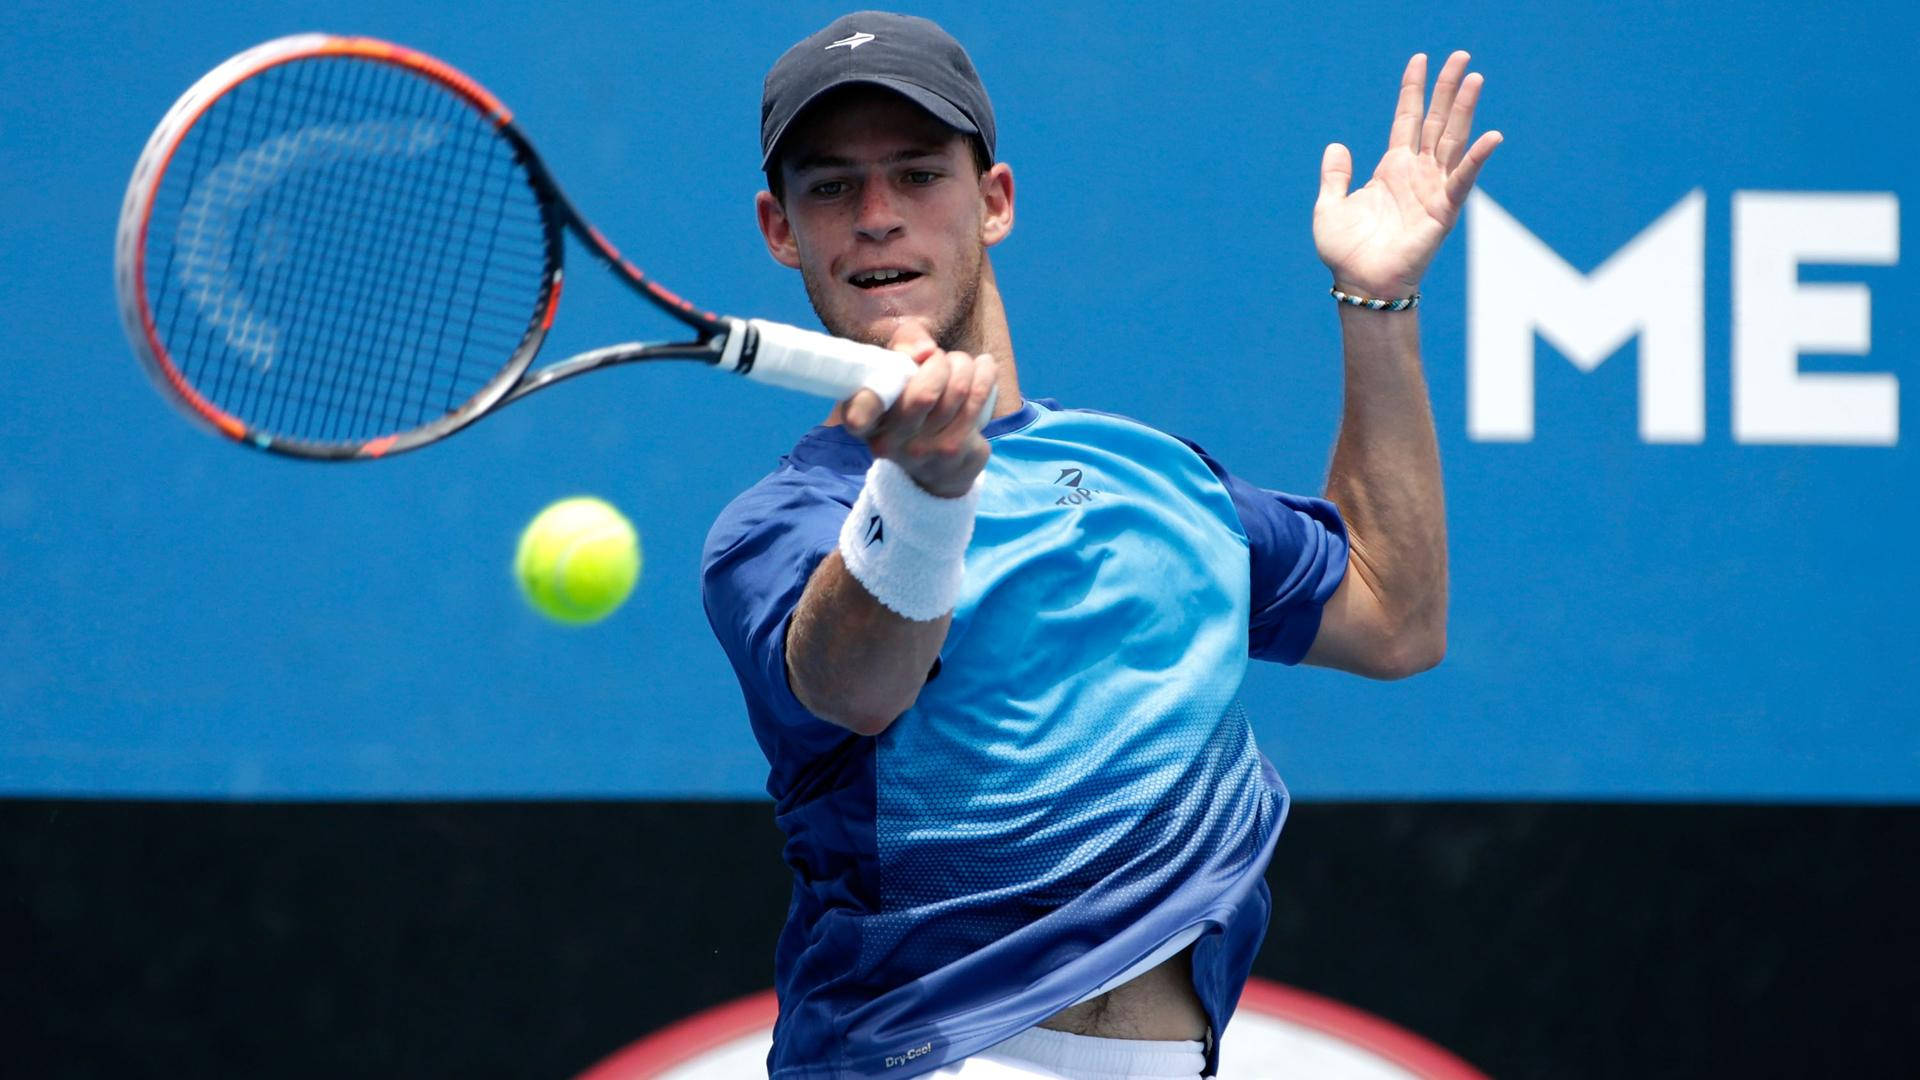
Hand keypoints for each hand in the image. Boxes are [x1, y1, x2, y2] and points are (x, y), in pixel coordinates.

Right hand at [843, 321, 996, 497]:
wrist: (936, 463)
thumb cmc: (910, 399)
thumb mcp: (897, 367)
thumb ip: (904, 344)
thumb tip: (926, 351)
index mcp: (863, 420)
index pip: (858, 417)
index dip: (861, 411)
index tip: (859, 416)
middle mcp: (889, 442)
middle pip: (924, 395)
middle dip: (942, 363)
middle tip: (942, 359)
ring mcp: (923, 453)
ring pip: (957, 392)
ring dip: (964, 366)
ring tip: (962, 363)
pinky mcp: (954, 454)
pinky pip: (978, 401)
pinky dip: (985, 375)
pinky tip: (984, 367)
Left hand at [1315, 51, 1501, 297]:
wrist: (1360, 284)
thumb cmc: (1347, 252)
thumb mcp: (1330, 207)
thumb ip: (1334, 175)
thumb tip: (1337, 144)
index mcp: (1392, 169)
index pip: (1406, 119)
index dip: (1413, 90)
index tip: (1420, 59)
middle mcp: (1416, 173)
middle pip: (1436, 120)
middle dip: (1447, 88)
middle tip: (1461, 55)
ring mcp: (1432, 189)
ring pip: (1452, 140)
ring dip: (1464, 109)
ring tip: (1475, 77)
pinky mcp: (1443, 210)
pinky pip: (1462, 180)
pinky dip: (1476, 160)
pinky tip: (1492, 137)